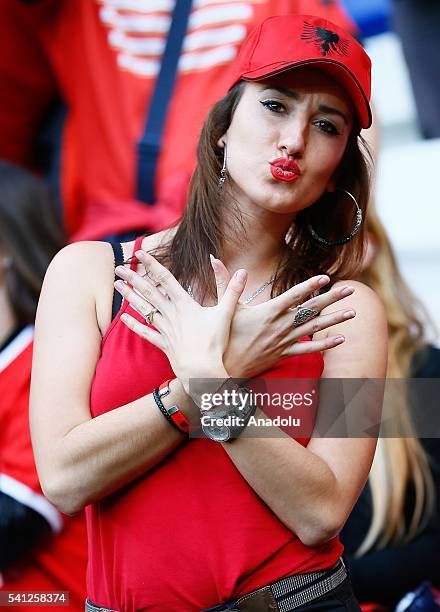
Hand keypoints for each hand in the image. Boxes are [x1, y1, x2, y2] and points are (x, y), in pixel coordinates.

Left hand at [114, 251, 247, 393]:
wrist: (203, 372)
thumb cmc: (216, 344)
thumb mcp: (226, 314)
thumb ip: (233, 290)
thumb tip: (244, 271)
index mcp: (185, 305)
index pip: (166, 279)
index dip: (153, 264)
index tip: (141, 253)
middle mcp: (171, 315)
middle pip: (149, 292)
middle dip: (134, 278)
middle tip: (118, 267)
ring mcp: (166, 330)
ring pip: (144, 309)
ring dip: (130, 296)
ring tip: (117, 285)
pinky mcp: (164, 344)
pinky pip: (146, 333)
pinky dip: (134, 325)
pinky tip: (124, 317)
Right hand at [210, 256, 355, 377]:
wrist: (223, 367)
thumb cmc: (222, 335)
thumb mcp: (223, 307)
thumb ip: (224, 282)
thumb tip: (214, 259)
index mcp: (268, 311)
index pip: (294, 295)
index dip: (311, 286)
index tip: (326, 278)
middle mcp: (280, 325)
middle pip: (311, 309)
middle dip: (332, 299)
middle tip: (351, 290)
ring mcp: (283, 340)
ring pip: (314, 329)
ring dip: (335, 320)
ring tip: (353, 312)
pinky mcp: (283, 354)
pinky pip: (308, 349)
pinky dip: (325, 345)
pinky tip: (340, 339)